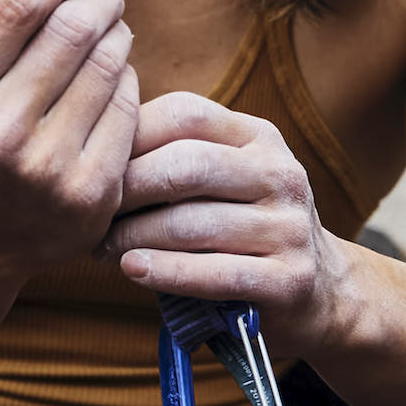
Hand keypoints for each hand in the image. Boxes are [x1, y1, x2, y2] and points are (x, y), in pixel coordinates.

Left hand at [105, 91, 344, 348]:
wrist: (318, 292)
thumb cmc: (242, 232)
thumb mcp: (221, 182)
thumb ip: (172, 160)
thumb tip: (90, 149)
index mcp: (258, 136)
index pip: (184, 113)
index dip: (129, 135)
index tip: (88, 162)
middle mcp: (280, 173)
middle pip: (185, 166)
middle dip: (126, 189)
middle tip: (87, 211)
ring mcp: (290, 226)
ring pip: (193, 224)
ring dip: (134, 237)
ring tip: (99, 247)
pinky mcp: (289, 279)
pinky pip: (214, 272)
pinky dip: (165, 271)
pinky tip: (132, 269)